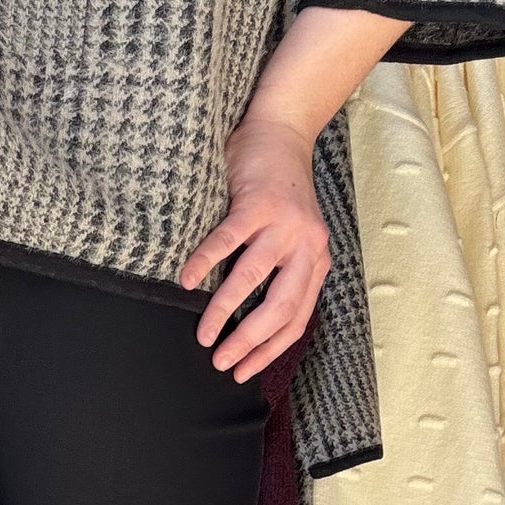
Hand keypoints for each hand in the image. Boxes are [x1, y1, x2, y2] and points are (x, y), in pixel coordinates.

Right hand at [178, 107, 329, 380]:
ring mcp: (283, 225)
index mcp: (316, 261)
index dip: (270, 351)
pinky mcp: (257, 204)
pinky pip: (227, 242)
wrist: (282, 132)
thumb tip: (250, 316)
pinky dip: (204, 263)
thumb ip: (282, 270)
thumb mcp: (293, 237)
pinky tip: (187, 281)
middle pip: (279, 308)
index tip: (244, 372)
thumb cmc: (278, 191)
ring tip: (204, 334)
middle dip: (249, 342)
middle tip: (222, 362)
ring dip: (224, 312)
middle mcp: (307, 246)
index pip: (296, 319)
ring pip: (251, 280)